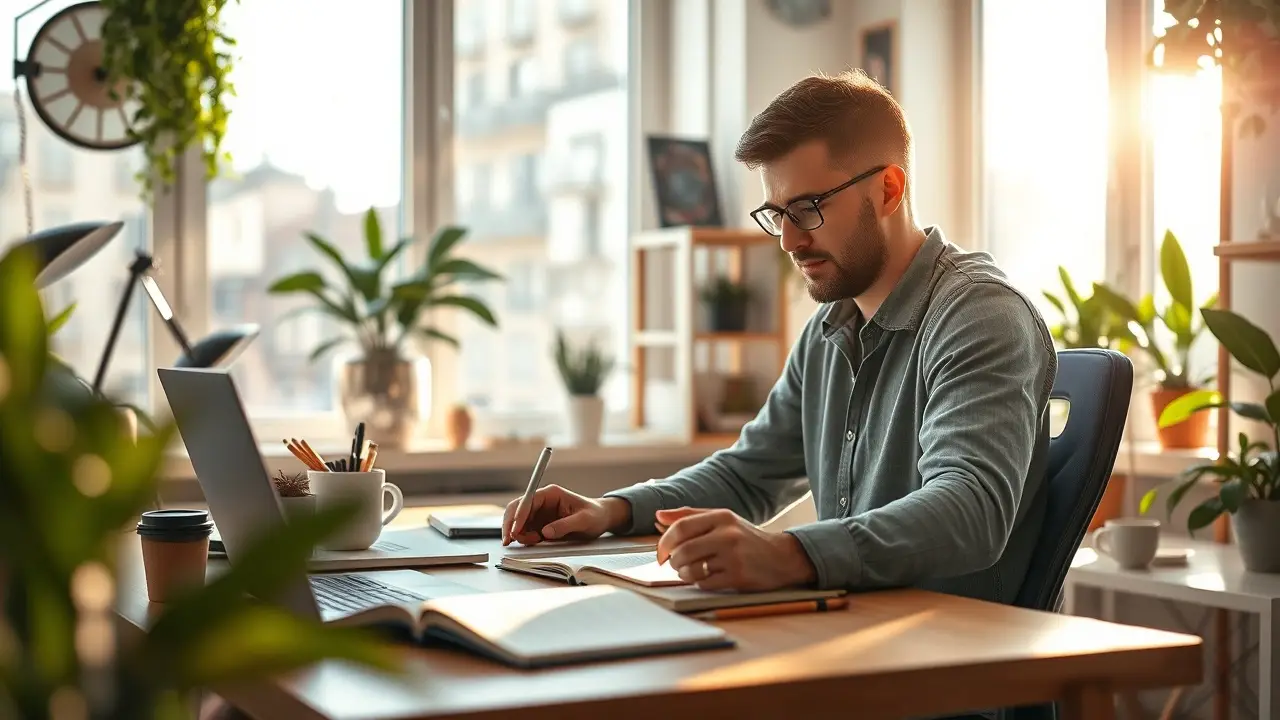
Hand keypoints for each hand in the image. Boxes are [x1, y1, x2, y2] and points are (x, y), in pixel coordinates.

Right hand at [501, 485, 627, 545]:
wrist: (601, 519)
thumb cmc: (595, 515)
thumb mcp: (584, 520)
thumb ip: (565, 525)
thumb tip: (545, 532)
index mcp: (551, 494)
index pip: (527, 500)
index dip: (518, 515)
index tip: (515, 531)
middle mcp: (542, 501)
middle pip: (516, 509)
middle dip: (510, 525)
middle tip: (508, 541)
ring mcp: (539, 512)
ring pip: (518, 521)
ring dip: (519, 533)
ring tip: (534, 541)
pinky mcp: (540, 523)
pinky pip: (525, 530)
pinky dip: (524, 537)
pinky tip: (534, 542)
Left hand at [655, 507, 816, 591]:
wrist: (781, 557)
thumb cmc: (745, 538)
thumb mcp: (721, 520)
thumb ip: (689, 516)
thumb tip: (658, 516)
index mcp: (722, 516)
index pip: (681, 527)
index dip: (664, 541)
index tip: (661, 552)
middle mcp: (728, 535)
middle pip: (683, 550)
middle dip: (673, 561)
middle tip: (675, 564)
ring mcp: (734, 557)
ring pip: (692, 569)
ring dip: (684, 573)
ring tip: (690, 571)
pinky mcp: (738, 577)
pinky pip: (705, 583)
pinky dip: (700, 582)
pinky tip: (708, 577)